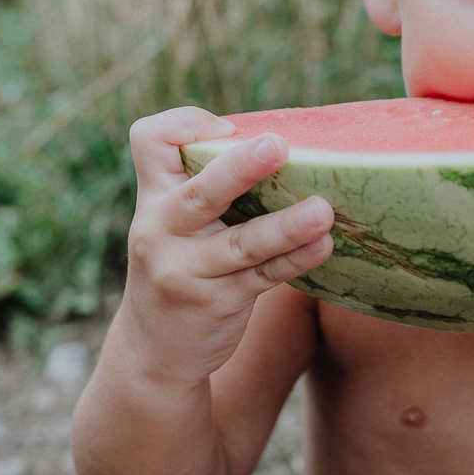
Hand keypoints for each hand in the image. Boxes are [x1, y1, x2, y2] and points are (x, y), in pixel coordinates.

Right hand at [113, 107, 334, 383]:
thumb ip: (206, 188)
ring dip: (285, 226)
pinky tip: (324, 246)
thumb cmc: (179, 264)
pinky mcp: (216, 303)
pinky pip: (263, 277)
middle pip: (200, 192)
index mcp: (153, 197)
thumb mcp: (172, 224)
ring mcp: (187, 271)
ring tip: (323, 210)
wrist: (151, 351)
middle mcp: (161, 230)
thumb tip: (287, 147)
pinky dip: (296, 260)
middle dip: (240, 169)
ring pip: (241, 243)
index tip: (227, 128)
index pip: (150, 141)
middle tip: (279, 146)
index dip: (186, 123)